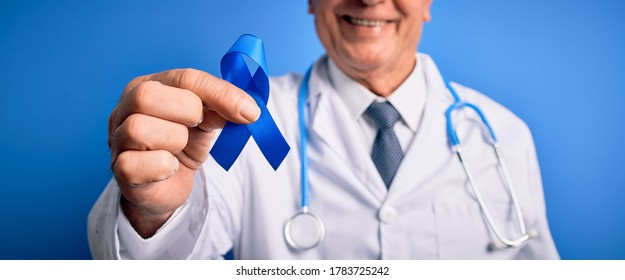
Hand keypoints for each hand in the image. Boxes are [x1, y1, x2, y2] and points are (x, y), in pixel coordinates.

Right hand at [108, 69, 259, 237]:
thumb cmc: (184, 144)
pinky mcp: (120, 171)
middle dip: (187, 111)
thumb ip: (224, 106)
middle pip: (147, 95)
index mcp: (148, 85)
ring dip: (173, 140)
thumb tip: (249, 110)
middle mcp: (124, 108)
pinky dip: (161, 167)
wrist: (168, 184)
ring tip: (179, 149)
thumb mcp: (208, 119)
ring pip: (138, 129)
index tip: (250, 112)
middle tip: (198, 126)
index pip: (185, 78)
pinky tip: (170, 168)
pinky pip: (133, 164)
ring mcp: (117, 139)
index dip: (220, 94)